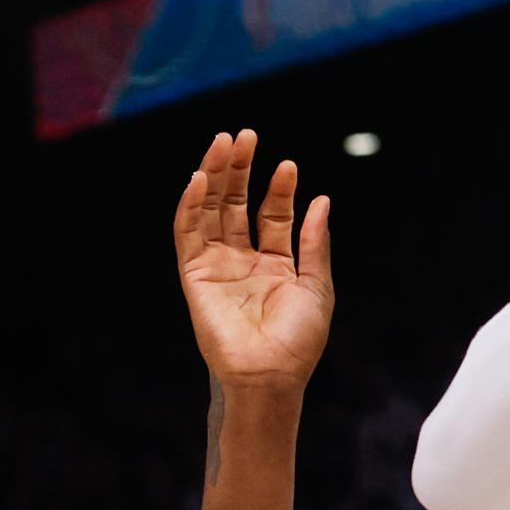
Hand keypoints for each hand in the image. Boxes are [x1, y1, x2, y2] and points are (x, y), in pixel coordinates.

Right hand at [174, 130, 332, 389]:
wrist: (272, 374)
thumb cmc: (300, 340)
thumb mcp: (317, 285)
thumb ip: (315, 243)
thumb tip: (322, 201)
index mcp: (276, 264)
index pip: (272, 215)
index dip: (278, 189)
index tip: (287, 165)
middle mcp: (243, 260)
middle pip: (237, 205)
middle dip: (240, 170)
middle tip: (246, 136)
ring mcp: (217, 265)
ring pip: (211, 210)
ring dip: (215, 176)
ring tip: (225, 143)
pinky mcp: (193, 274)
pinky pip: (187, 232)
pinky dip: (191, 204)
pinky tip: (200, 178)